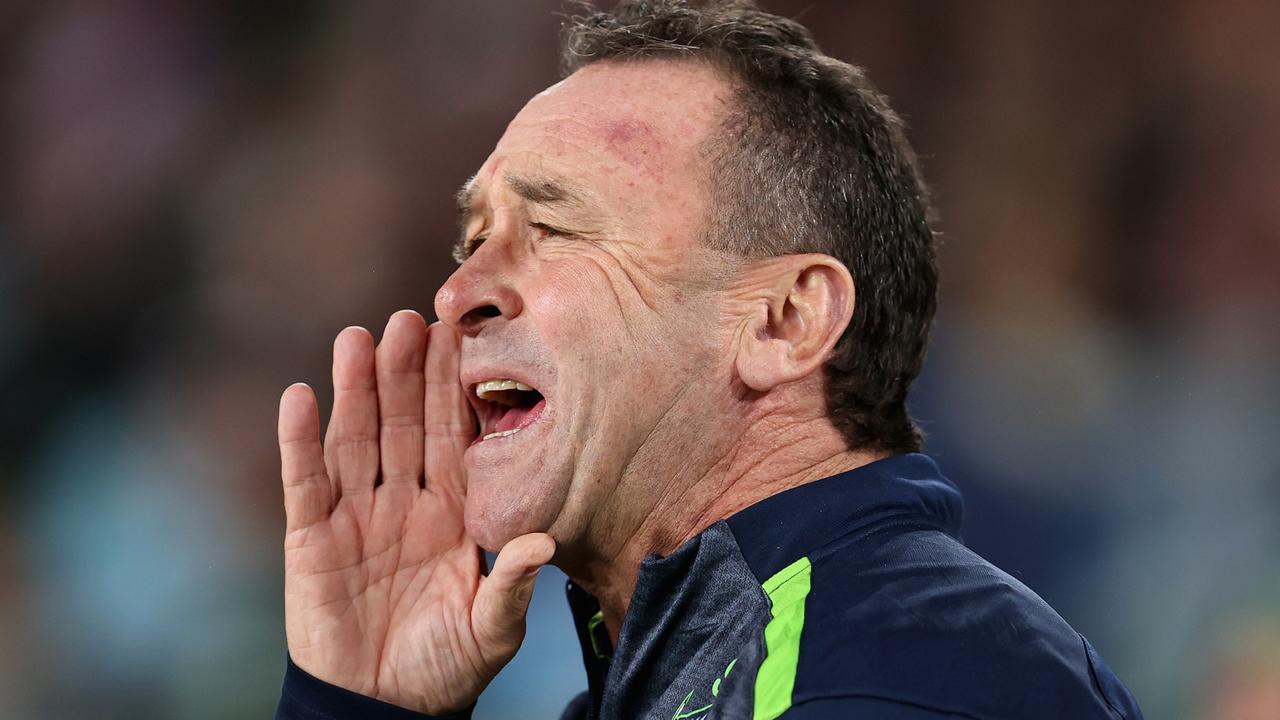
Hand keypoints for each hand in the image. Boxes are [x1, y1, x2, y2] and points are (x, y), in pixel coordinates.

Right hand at [278, 310, 554, 713]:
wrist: (384, 710)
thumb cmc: (446, 668)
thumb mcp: (492, 631)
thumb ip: (513, 584)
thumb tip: (544, 541)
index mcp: (453, 513)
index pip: (453, 438)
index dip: (453, 390)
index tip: (460, 338)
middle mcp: (405, 502)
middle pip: (403, 425)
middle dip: (406, 374)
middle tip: (409, 319)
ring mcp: (356, 516)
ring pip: (355, 439)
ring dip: (354, 390)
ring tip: (356, 338)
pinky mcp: (310, 538)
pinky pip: (304, 482)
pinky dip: (299, 441)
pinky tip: (300, 396)